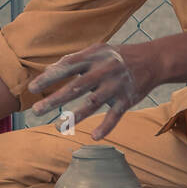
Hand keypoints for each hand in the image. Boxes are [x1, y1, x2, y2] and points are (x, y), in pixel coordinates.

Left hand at [30, 42, 161, 139]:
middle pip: (76, 87)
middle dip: (56, 99)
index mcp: (93, 58)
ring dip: (76, 116)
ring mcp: (116, 87)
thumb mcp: (98, 51)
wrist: (154, 60)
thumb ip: (74, 59)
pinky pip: (115, 116)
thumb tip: (49, 69)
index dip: (49, 78)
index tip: (32, 89)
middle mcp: (104, 71)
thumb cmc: (119, 56)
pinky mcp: (127, 100)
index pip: (67, 67)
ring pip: (93, 103)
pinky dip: (106, 127)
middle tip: (37, 111)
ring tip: (59, 127)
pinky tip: (94, 137)